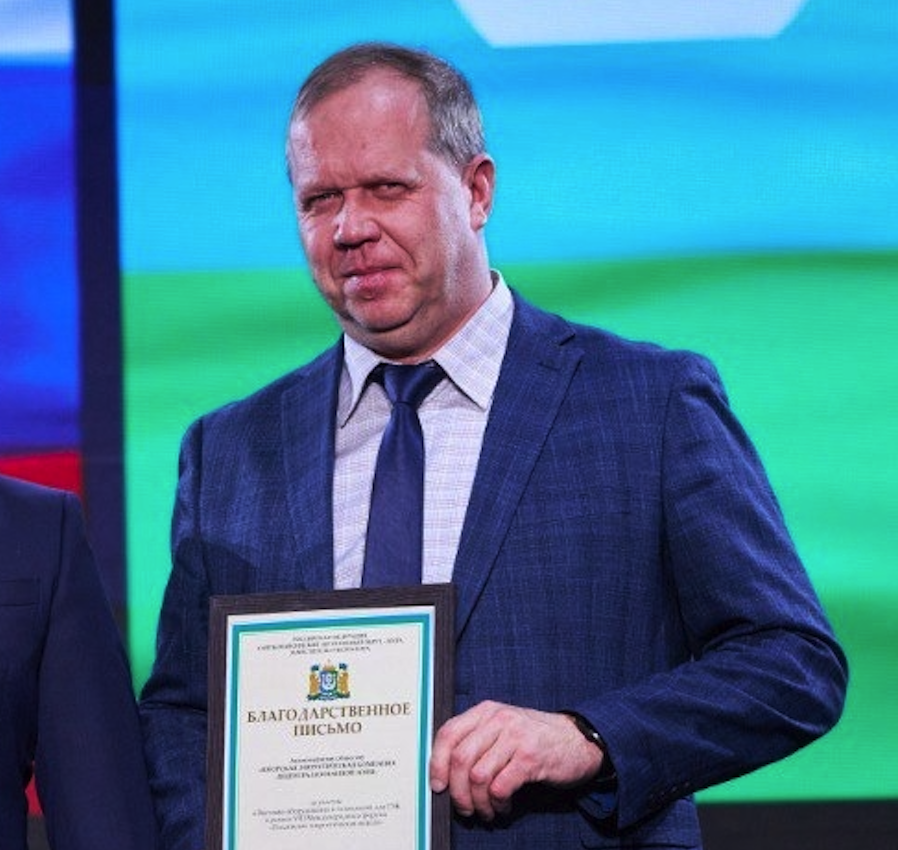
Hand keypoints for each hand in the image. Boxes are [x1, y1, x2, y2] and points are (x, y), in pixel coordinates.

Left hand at [429, 700, 603, 820]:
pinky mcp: (530, 758)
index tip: (438, 785)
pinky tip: (503, 807)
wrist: (578, 739)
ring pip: (478, 776)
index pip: (448, 733)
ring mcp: (515, 737)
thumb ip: (477, 739)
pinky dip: (497, 804)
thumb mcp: (503, 728)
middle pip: (460, 758)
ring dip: (478, 802)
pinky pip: (500, 787)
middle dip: (457, 791)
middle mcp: (498, 719)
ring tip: (486, 810)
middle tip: (464, 807)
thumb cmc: (535, 737)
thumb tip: (445, 770)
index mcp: (486, 711)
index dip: (437, 762)